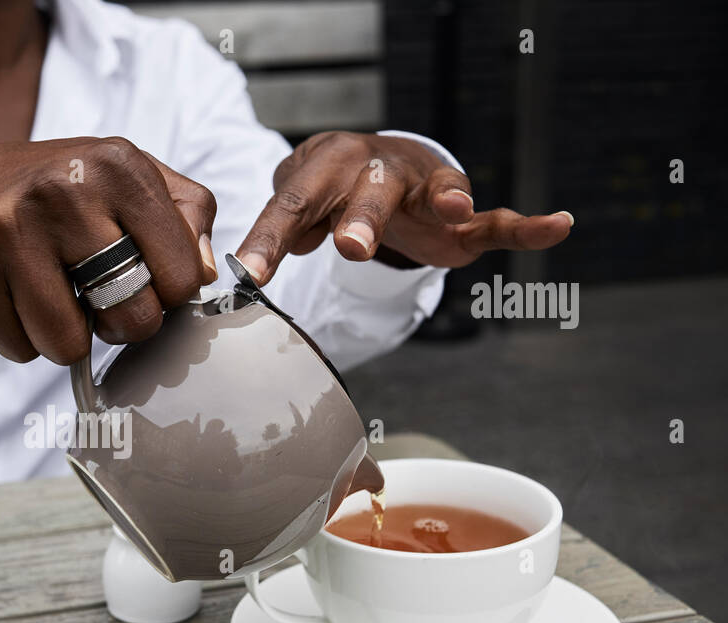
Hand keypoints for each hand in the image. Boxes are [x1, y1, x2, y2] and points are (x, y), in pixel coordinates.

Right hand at [0, 138, 217, 362]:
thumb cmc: (57, 192)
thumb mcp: (129, 177)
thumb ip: (186, 215)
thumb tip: (202, 275)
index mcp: (117, 165)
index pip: (182, 278)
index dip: (167, 295)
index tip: (144, 280)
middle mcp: (63, 192)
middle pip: (133, 319)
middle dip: (120, 324)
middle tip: (98, 299)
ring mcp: (9, 232)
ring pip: (69, 346)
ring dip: (66, 337)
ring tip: (53, 297)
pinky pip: (19, 350)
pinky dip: (21, 338)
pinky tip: (13, 297)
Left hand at [236, 131, 572, 282]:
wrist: (370, 163)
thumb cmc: (326, 191)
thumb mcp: (298, 207)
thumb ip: (283, 234)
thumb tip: (254, 265)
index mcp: (326, 168)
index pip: (293, 205)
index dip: (271, 239)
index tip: (252, 273)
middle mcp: (376, 170)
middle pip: (368, 192)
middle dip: (360, 218)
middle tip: (349, 248)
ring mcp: (424, 188)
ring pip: (433, 191)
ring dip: (442, 199)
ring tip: (455, 209)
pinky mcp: (462, 215)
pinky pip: (498, 219)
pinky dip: (528, 226)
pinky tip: (558, 226)